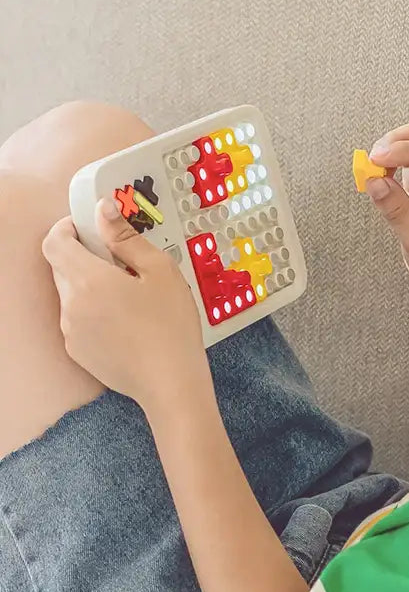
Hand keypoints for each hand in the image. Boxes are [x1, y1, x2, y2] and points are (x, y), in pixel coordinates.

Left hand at [42, 198, 208, 409]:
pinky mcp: (78, 352)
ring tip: (130, 298)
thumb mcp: (161, 271)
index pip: (54, 242)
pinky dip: (95, 313)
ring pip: (72, 296)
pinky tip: (127, 324)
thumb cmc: (171, 325)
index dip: (66, 229)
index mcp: (88, 279)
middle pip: (62, 268)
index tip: (88, 228)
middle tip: (121, 263)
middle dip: (84, 258)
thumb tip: (103, 209)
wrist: (171, 383)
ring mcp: (71, 331)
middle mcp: (70, 305)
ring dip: (91, 287)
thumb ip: (126, 238)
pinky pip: (79, 321)